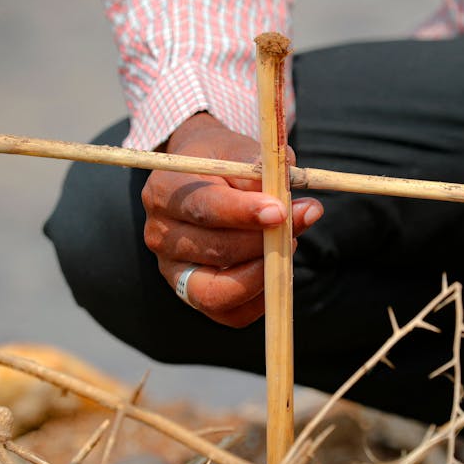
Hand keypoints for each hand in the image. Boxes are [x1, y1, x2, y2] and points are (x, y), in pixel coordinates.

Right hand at [143, 113, 322, 326]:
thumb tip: (285, 196)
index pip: (204, 208)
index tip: (280, 211)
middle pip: (216, 250)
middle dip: (266, 241)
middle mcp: (160, 235)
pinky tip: (277, 270)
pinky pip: (229, 314)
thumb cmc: (223, 163)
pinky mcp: (192, 295)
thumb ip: (258, 167)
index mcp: (163, 192)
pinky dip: (260, 299)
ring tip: (290, 243)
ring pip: (220, 289)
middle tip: (303, 219)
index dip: (244, 213)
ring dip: (264, 271)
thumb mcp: (237, 150)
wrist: (203, 177)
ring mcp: (173, 270)